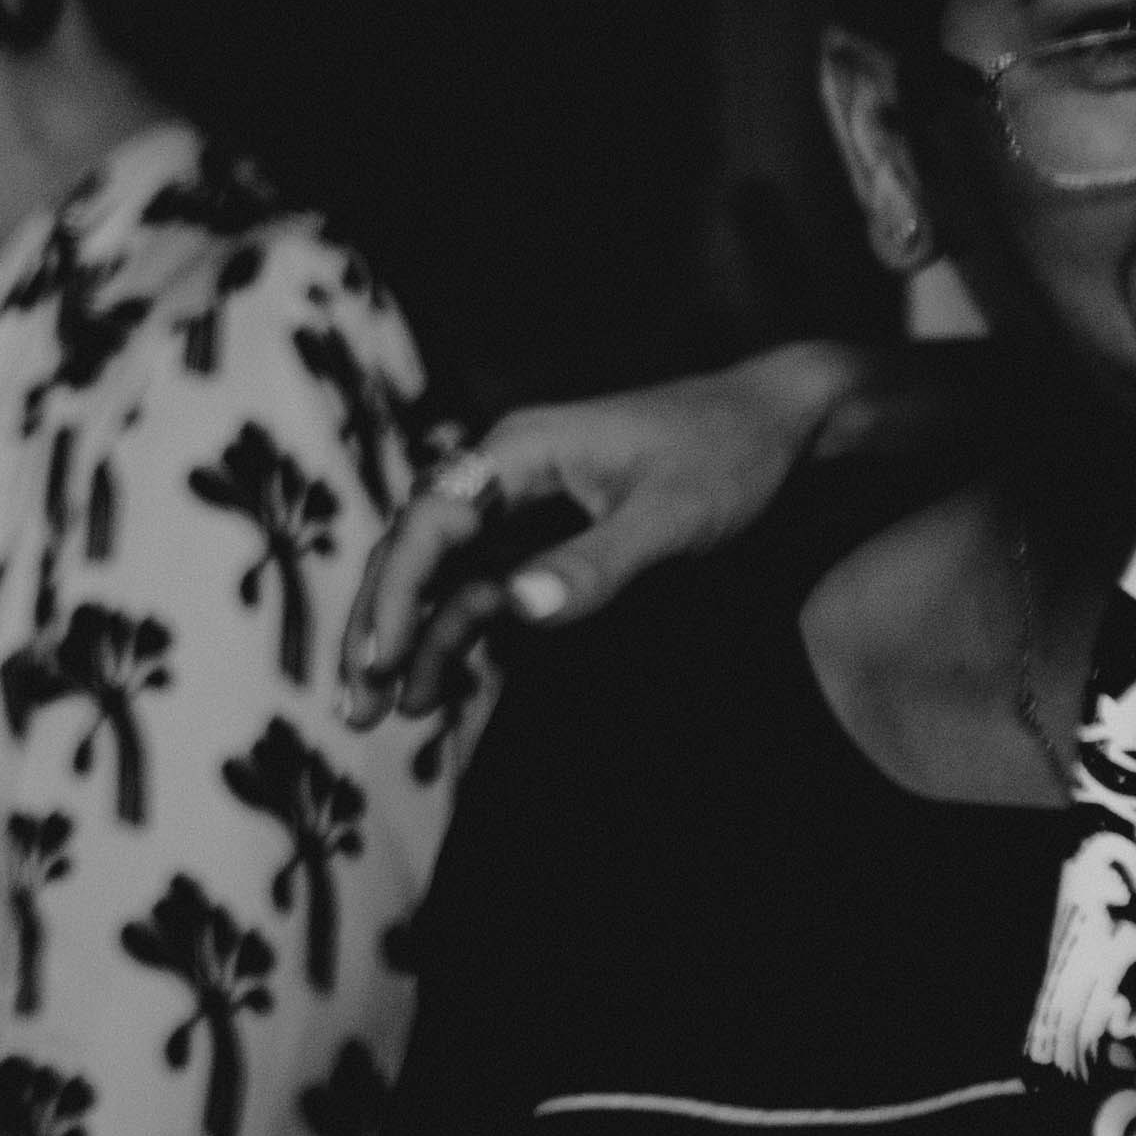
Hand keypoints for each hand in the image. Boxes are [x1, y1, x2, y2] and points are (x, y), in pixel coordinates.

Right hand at [338, 344, 864, 720]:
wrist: (778, 424)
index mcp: (519, 451)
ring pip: (443, 577)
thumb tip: (517, 611)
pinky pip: (485, 588)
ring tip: (385, 711)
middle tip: (357, 705)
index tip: (379, 658)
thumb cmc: (728, 455)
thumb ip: (596, 563)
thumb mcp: (671, 515)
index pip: (429, 524)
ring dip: (413, 640)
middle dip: (380, 626)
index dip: (397, 594)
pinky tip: (441, 687)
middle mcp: (504, 474)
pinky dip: (459, 635)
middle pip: (416, 552)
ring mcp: (522, 507)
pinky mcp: (546, 536)